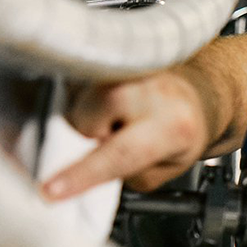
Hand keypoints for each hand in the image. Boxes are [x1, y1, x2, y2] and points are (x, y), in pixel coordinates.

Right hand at [42, 72, 212, 200]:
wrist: (197, 94)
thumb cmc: (179, 133)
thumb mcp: (164, 168)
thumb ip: (124, 174)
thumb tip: (83, 172)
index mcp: (171, 126)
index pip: (119, 155)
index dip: (81, 174)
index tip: (50, 190)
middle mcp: (149, 91)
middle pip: (85, 123)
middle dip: (92, 136)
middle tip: (121, 135)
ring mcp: (130, 68)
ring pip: (77, 104)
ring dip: (92, 117)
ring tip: (122, 117)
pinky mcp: (114, 56)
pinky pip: (81, 87)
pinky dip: (92, 102)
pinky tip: (117, 103)